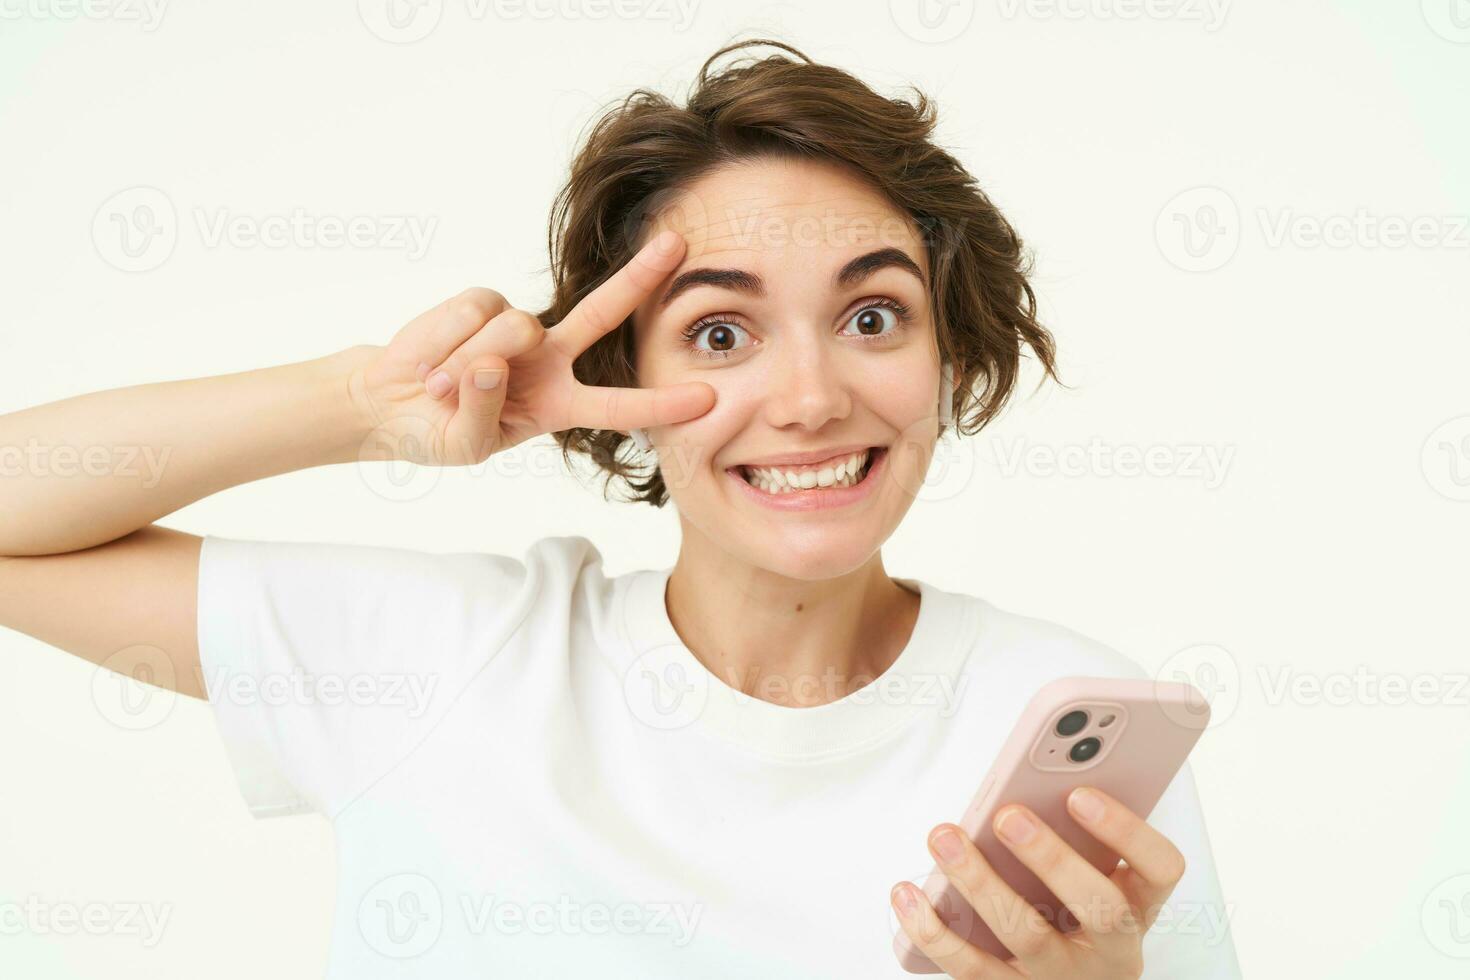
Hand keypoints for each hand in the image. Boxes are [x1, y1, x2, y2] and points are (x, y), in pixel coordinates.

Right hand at [346, 229, 713, 465]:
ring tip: (439, 389)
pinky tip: (428, 362)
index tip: (708, 399)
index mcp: (560, 405)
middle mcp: (549, 359)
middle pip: (601, 312)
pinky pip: (472, 314)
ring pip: (513, 330)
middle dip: (640, 277)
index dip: (660, 405)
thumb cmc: (439, 431)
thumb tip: (493, 362)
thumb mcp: (465, 443)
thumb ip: (483, 412)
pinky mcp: (482, 302)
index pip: (617, 406)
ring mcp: (517, 327)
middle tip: (679, 243)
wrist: (389, 403)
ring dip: (465, 367)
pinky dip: (443, 343)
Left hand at [891, 787, 1186, 977]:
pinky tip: (908, 892)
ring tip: (945, 838)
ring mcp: (1062, 977)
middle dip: (1051, 857)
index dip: (1126, 830)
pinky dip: (934, 929)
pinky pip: (971, 968)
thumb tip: (1028, 779)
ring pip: (1026, 935)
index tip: (1080, 793)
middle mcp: (1110, 948)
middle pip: (1099, 907)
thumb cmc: (1073, 916)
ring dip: (979, 882)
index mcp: (1138, 906)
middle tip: (1008, 815)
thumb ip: (1077, 836)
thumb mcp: (1095, 876)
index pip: (1160, 869)